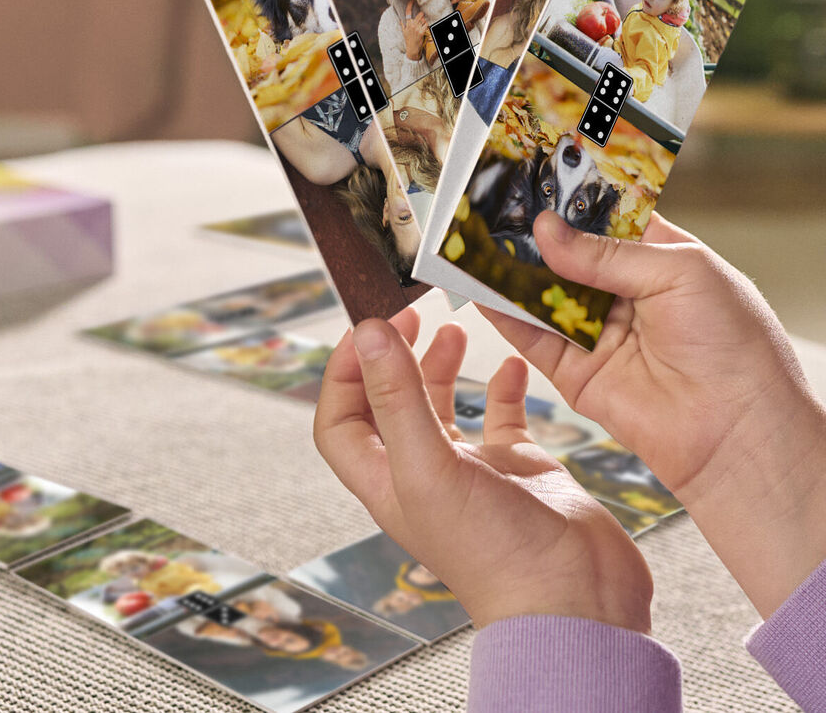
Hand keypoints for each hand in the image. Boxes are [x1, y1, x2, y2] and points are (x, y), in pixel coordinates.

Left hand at [314, 309, 653, 631]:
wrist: (575, 602)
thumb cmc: (494, 552)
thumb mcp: (430, 467)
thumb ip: (398, 398)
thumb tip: (370, 333)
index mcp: (387, 481)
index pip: (340, 420)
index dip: (344, 373)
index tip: (369, 329)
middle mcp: (423, 475)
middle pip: (389, 405)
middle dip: (393, 358)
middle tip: (410, 314)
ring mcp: (472, 472)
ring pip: (443, 408)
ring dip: (441, 366)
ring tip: (452, 329)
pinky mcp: (519, 469)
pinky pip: (502, 418)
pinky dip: (501, 386)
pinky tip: (510, 363)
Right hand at [401, 0, 427, 60]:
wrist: (412, 49)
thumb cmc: (408, 40)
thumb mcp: (404, 32)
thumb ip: (403, 25)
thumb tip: (401, 20)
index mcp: (407, 24)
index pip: (407, 13)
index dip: (409, 6)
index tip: (412, 0)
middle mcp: (411, 25)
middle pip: (419, 15)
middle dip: (421, 15)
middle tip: (422, 17)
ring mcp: (416, 28)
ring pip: (423, 20)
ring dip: (424, 22)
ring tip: (422, 27)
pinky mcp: (421, 32)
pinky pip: (426, 24)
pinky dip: (426, 25)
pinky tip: (424, 29)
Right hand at [481, 211, 825, 616]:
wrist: (737, 432)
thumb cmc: (735, 347)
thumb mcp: (680, 273)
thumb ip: (606, 255)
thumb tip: (547, 231)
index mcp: (661, 260)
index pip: (608, 220)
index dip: (573, 201)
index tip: (533, 179)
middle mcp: (625, 294)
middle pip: (567, 256)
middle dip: (532, 235)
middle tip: (491, 208)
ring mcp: (597, 333)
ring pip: (542, 294)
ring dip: (509, 271)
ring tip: (472, 241)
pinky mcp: (574, 372)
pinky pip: (531, 337)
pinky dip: (502, 314)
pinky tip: (478, 288)